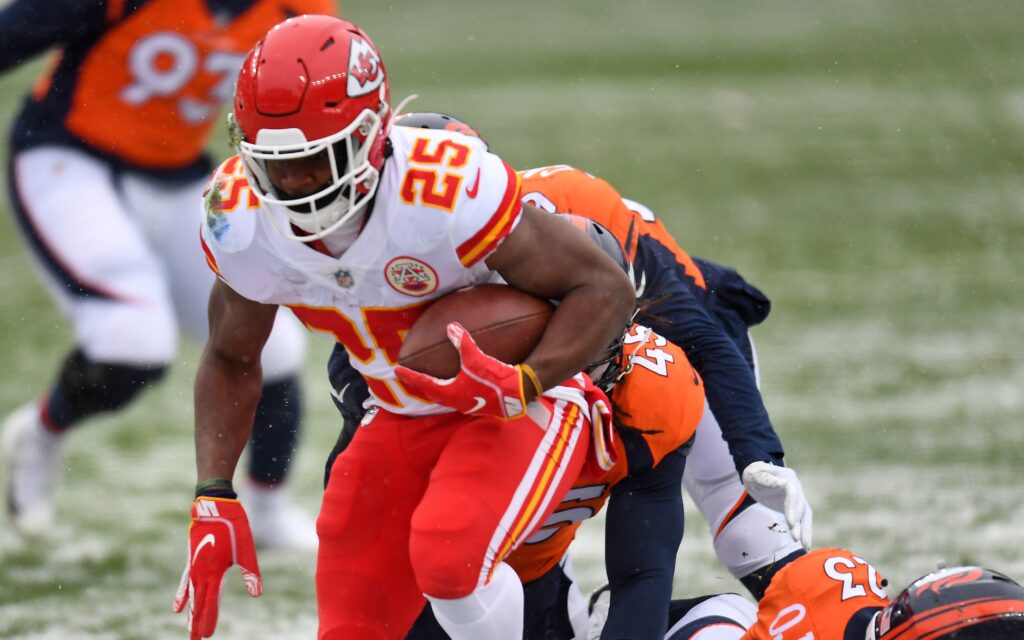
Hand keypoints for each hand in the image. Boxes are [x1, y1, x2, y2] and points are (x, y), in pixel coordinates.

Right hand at [173, 497, 262, 638]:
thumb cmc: (234, 526)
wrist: (215, 505)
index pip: (210, 602)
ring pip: (191, 595)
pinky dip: (182, 595)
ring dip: (191, 613)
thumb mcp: (247, 549)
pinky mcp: (191, 560)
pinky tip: (177, 608)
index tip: (207, 635)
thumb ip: (250, 573)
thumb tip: (256, 595)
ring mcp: (194, 566)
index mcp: (214, 571)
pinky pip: (185, 582)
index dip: (209, 619)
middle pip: (198, 603)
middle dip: (197, 622)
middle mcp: (201, 572)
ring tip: (189, 629)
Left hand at [395, 322, 528, 418]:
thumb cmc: (496, 379)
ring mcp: (468, 406)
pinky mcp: (480, 405)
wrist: (518, 395)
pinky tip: (459, 383)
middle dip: (421, 385)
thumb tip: (451, 325)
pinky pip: (459, 397)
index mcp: (451, 392)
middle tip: (410, 377)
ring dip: (436, 389)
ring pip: (445, 398)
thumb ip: (463, 342)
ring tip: (432, 381)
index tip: (397, 371)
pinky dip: (452, 389)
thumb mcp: (477, 359)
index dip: (410, 376)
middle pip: (432, 394)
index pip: (424, 383)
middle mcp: (456, 402)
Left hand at [741, 461, 812, 548]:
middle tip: (796, 538)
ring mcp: (797, 497)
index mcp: (788, 477)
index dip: (793, 508)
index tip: (791, 523)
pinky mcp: (795, 507)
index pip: (793, 493)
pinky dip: (804, 532)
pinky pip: (802, 520)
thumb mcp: (756, 473)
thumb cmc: (755, 473)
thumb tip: (783, 483)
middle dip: (799, 522)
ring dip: (806, 530)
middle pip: (801, 505)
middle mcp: (796, 487)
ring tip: (805, 546)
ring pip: (805, 514)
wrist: (758, 475)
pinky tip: (805, 546)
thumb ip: (767, 478)